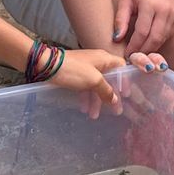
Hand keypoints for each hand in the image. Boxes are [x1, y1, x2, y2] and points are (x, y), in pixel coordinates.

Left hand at [52, 46, 167, 115]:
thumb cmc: (73, 70)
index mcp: (104, 59)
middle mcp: (97, 62)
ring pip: (96, 86)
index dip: (125, 81)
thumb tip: (115, 100)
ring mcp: (86, 69)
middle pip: (109, 80)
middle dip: (111, 96)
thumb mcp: (93, 80)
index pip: (122, 68)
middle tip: (116, 112)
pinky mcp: (75, 75)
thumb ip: (106, 90)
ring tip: (94, 116)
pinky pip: (85, 87)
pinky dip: (86, 97)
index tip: (126, 95)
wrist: (47, 65)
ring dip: (96, 101)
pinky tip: (84, 109)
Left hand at [114, 0, 173, 54]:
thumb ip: (121, 18)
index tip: (127, 54)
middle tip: (134, 58)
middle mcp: (164, 10)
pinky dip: (158, 41)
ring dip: (151, 48)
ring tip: (140, 53)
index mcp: (149, 4)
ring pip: (162, 39)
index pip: (142, 31)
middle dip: (143, 51)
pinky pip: (168, 35)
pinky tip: (149, 43)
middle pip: (154, 38)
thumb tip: (116, 38)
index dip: (134, 46)